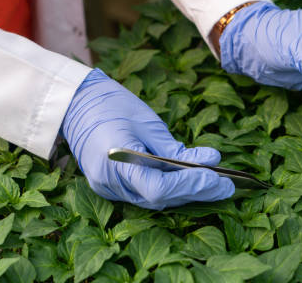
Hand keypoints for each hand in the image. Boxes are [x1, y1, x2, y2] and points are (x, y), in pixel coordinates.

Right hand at [61, 68, 234, 209]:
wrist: (75, 102)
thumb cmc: (110, 104)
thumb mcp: (147, 122)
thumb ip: (175, 148)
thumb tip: (210, 161)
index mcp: (115, 162)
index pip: (158, 188)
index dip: (190, 186)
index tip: (216, 178)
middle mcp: (108, 182)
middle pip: (159, 198)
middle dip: (195, 192)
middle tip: (227, 185)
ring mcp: (106, 187)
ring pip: (153, 199)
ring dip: (184, 193)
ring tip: (214, 184)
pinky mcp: (108, 186)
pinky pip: (143, 193)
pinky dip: (167, 188)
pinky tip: (188, 180)